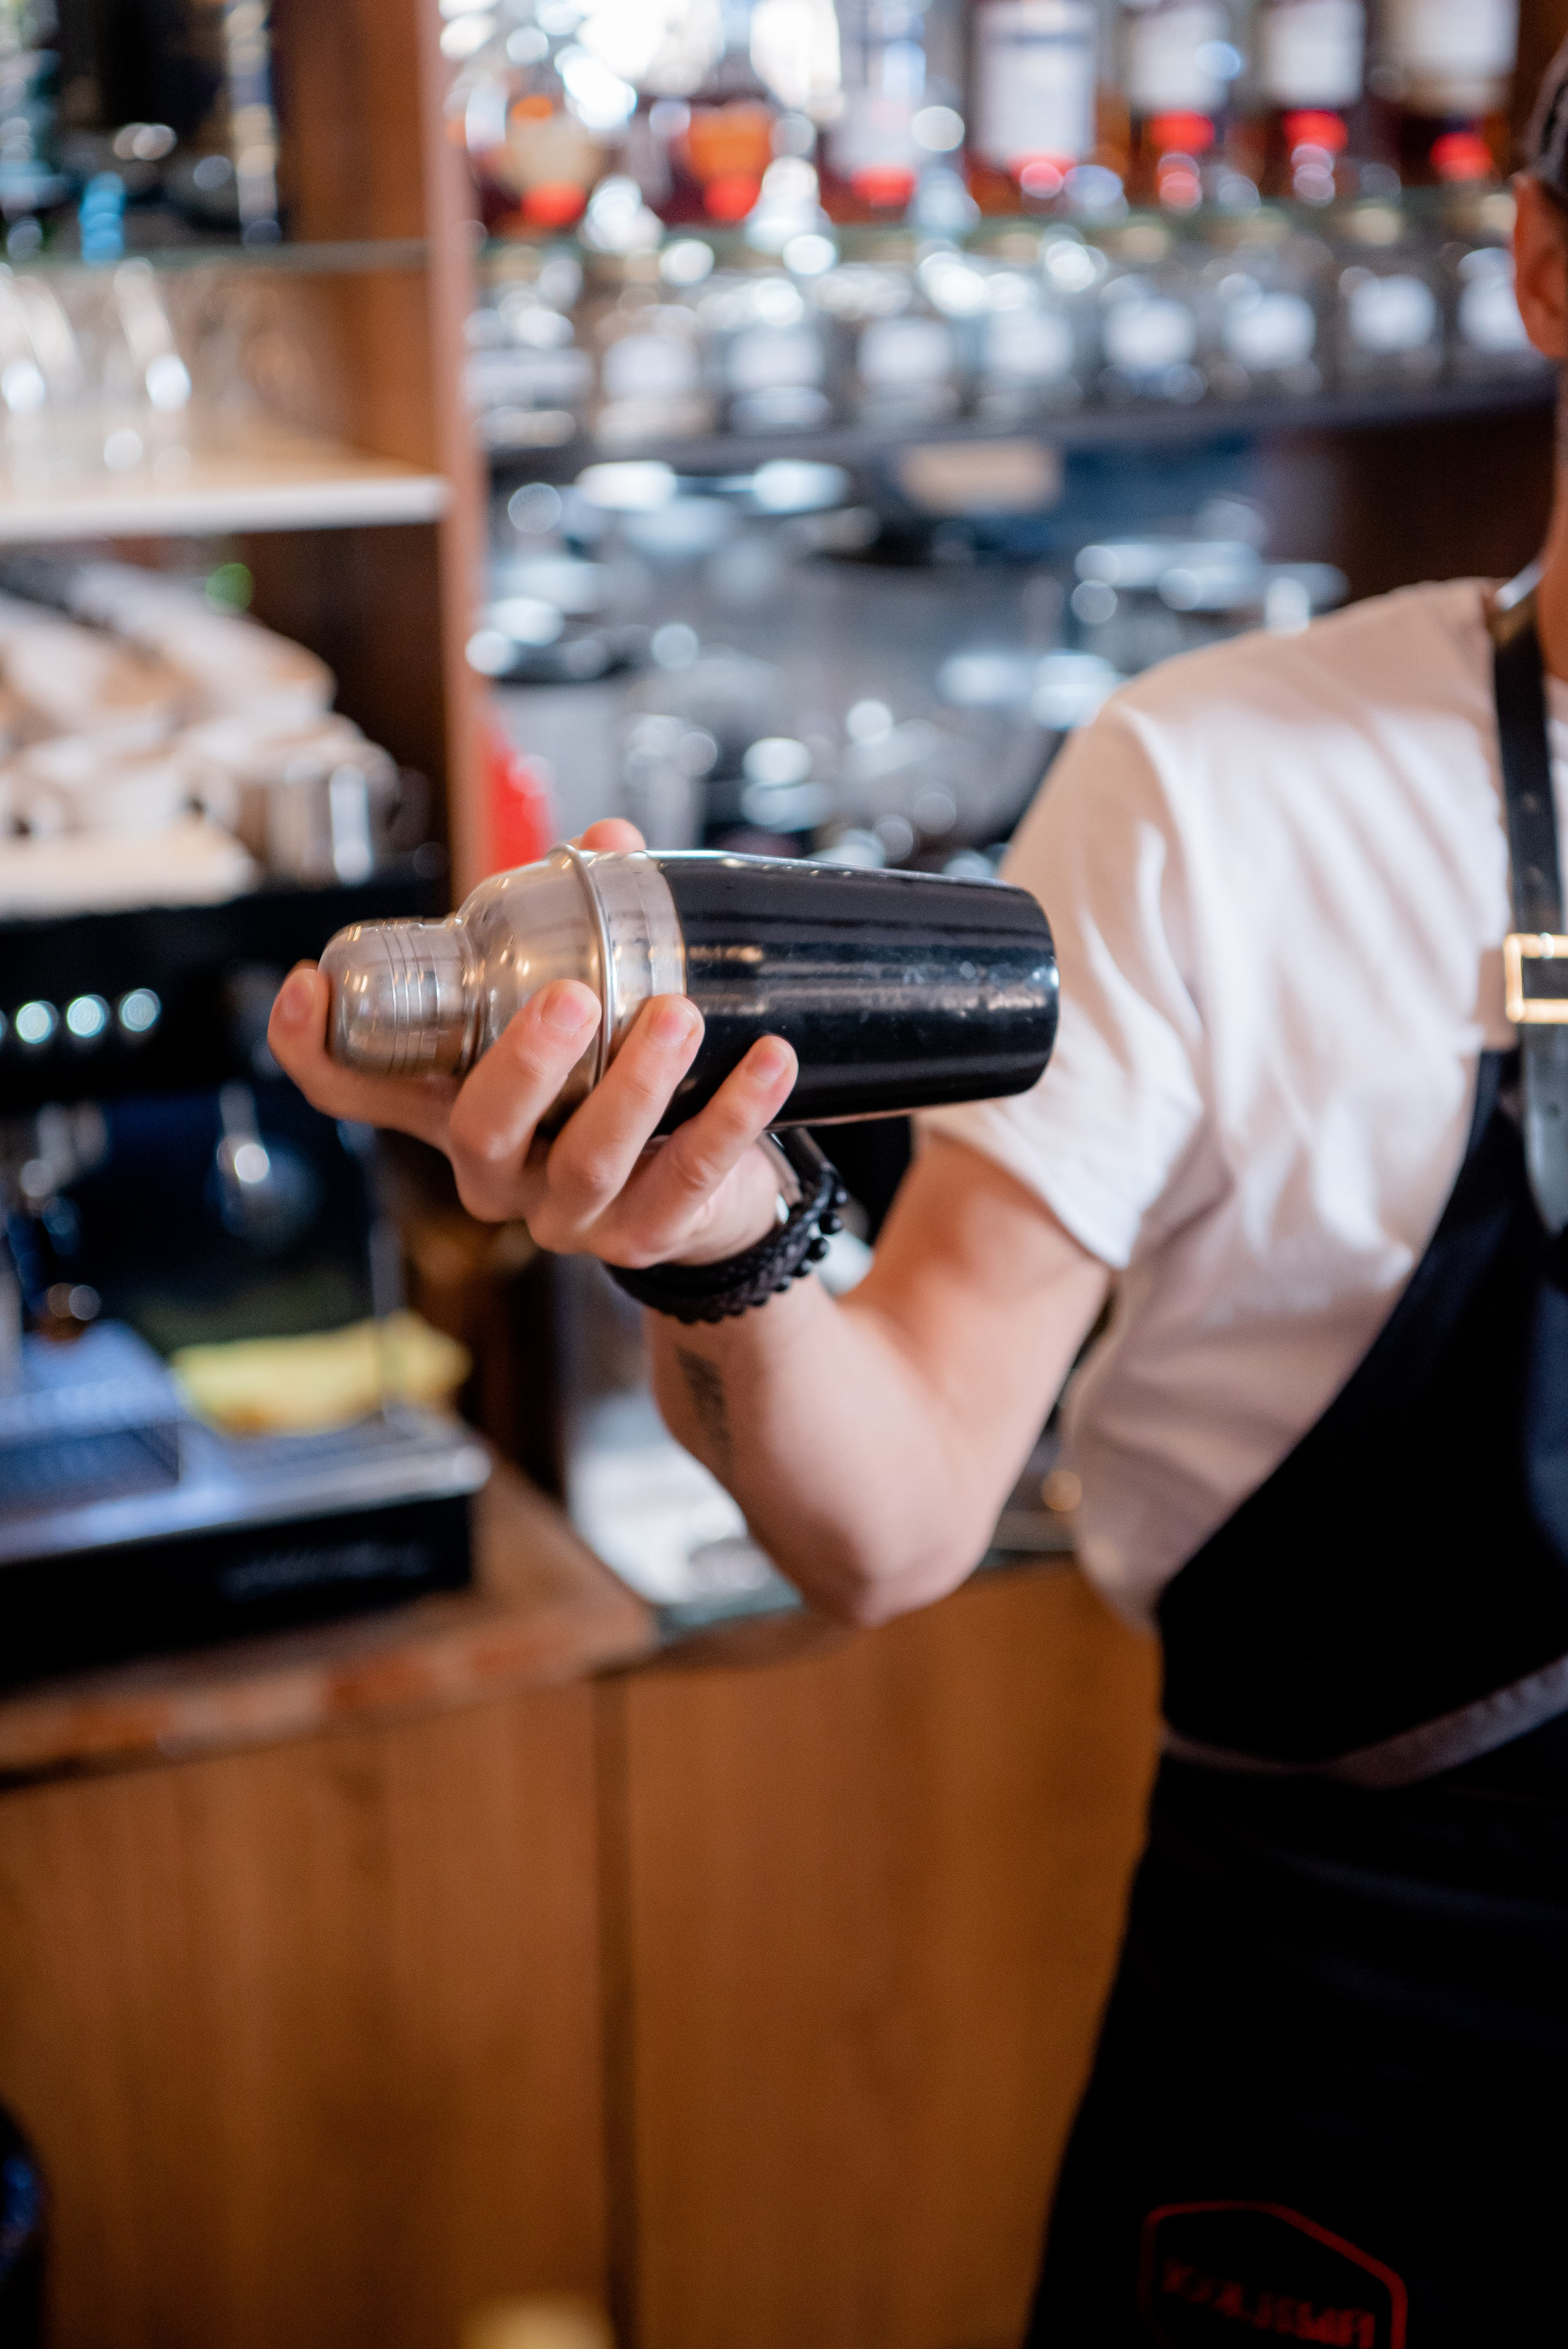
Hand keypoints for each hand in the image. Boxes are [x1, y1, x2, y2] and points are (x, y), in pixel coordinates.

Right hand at [265, 820, 797, 1266]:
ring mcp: (568, 1215)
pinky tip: (767, 1064)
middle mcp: (496, 1170)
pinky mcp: (647, 1237)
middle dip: (524, 1064)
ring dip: (635, 1085)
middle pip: (480, 1129)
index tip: (307, 985)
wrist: (705, 1190)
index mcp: (455, 1106)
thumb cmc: (616, 1078)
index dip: (315, 1047)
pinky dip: (732, 1118)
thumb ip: (583, 924)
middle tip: (570, 996)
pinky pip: (689, 1179)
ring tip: (680, 1016)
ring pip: (588, 1161)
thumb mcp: (583, 1005)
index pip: (356, 1089)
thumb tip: (610, 836)